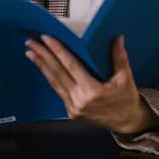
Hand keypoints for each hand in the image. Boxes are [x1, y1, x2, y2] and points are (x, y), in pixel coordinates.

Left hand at [25, 34, 158, 134]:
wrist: (126, 121)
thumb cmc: (126, 99)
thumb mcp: (125, 77)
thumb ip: (119, 56)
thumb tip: (117, 37)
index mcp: (93, 91)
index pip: (71, 66)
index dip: (58, 51)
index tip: (47, 39)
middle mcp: (80, 100)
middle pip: (57, 73)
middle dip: (43, 56)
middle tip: (31, 43)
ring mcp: (73, 108)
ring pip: (54, 83)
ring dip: (41, 67)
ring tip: (31, 53)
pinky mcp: (71, 112)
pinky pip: (59, 91)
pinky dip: (50, 78)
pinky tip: (44, 69)